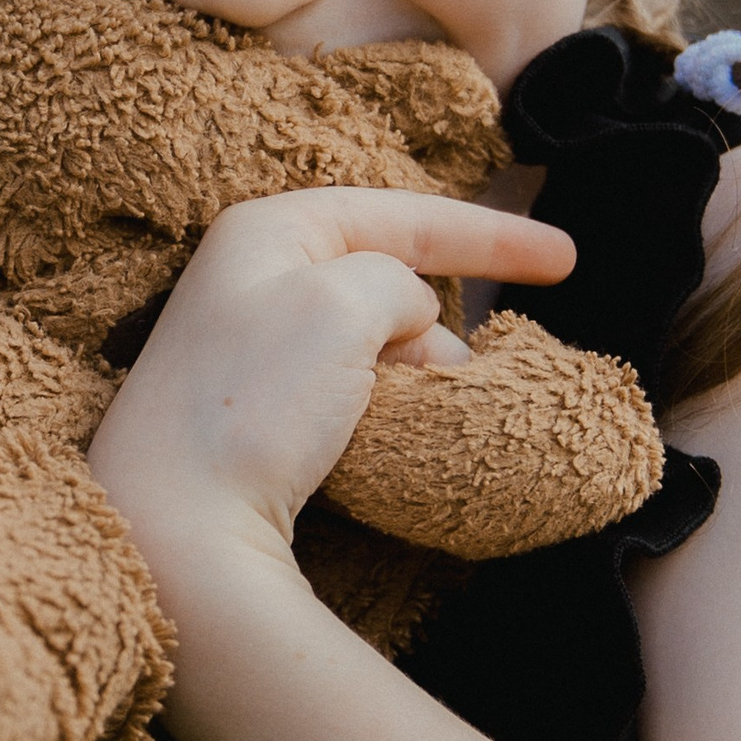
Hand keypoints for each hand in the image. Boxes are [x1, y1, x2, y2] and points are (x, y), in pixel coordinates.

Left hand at [87, 188, 573, 583]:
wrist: (174, 527)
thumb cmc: (254, 402)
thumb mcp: (347, 302)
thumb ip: (398, 285)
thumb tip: (407, 325)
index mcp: (266, 230)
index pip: (398, 213)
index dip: (490, 233)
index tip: (566, 260)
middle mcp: (246, 279)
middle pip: (382, 278)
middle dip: (442, 320)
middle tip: (478, 374)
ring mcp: (243, 350)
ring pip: (368, 341)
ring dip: (415, 372)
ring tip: (432, 417)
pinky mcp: (248, 416)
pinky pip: (342, 391)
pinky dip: (383, 406)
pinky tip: (391, 440)